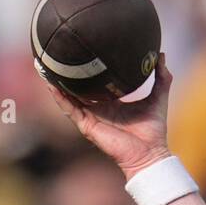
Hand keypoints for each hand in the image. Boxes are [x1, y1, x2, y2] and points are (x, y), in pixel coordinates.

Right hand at [44, 52, 174, 179]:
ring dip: (55, 83)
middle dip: (65, 73)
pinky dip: (60, 98)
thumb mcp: (158, 98)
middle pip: (76, 88)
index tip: (81, 51)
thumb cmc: (153, 130)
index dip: (87, 69)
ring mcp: (90, 116)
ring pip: (67, 97)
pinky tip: (52, 85)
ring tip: (44, 65)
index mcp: (111, 102)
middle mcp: (98, 108)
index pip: (95, 82)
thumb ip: (161, 78)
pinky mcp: (87, 125)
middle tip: (55, 52)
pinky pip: (69, 109)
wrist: (150, 153)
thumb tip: (161, 55)